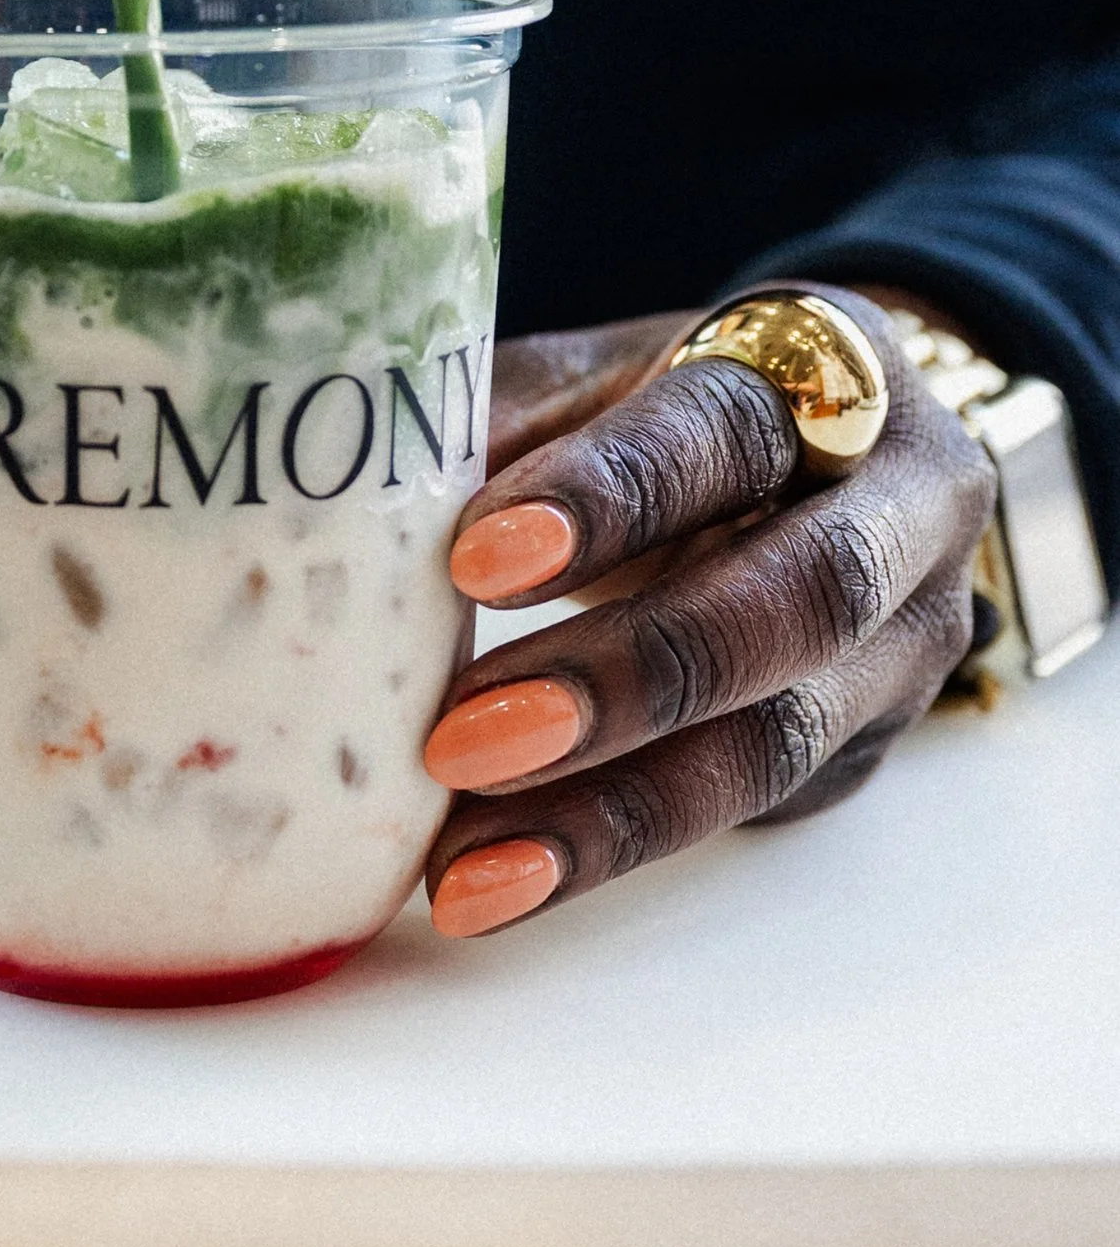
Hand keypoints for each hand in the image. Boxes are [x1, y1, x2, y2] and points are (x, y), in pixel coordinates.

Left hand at [422, 285, 995, 938]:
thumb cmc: (672, 404)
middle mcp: (903, 508)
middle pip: (793, 599)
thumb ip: (500, 418)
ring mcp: (903, 642)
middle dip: (622, 677)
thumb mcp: (595, 376)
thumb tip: (342, 483)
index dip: (609, 497)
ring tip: (463, 859)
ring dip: (610, 808)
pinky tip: (499, 878)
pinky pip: (746, 811)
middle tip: (457, 738)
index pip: (725, 430)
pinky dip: (612, 846)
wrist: (829, 455)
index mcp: (831, 367)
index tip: (474, 562)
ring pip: (776, 736)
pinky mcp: (865, 746)